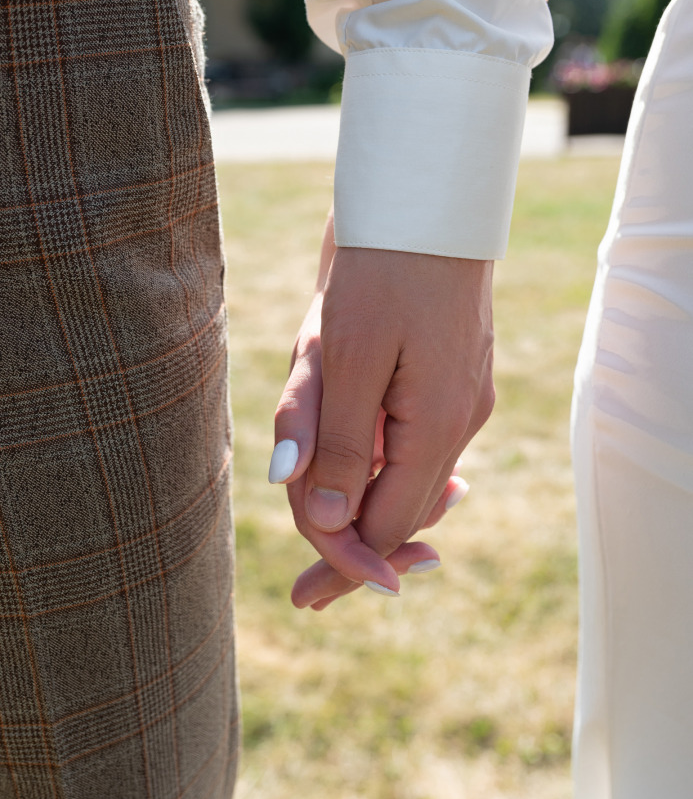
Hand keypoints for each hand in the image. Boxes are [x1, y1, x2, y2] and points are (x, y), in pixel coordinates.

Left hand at [272, 214, 494, 605]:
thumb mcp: (346, 358)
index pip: (391, 524)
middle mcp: (456, 420)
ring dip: (346, 474)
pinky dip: (365, 444)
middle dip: (341, 527)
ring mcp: (456, 398)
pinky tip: (343, 431)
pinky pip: (402, 433)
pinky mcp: (445, 377)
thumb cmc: (382, 272)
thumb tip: (325, 520)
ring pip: (395, 468)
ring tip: (310, 442)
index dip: (346, 562)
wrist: (422, 201)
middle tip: (304, 582)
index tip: (304, 597)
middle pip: (395, 504)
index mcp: (437, 425)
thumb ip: (336, 441)